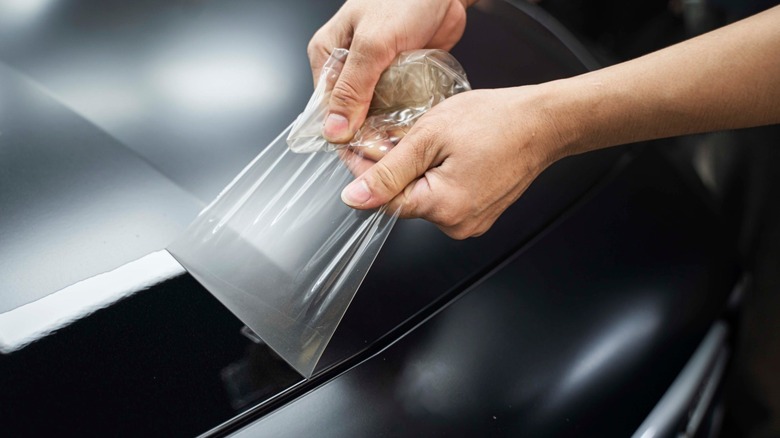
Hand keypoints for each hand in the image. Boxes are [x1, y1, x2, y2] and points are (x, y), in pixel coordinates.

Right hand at [308, 0, 472, 143]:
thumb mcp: (373, 44)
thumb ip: (353, 88)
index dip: (341, 133)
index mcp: (327, 53)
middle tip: (384, 156)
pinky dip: (403, 119)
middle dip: (366, 136)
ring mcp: (375, 72)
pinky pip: (397, 105)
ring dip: (387, 131)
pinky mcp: (399, 76)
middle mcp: (348, 65)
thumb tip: (333, 130)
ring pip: (374, 113)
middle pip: (350, 114)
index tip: (359, 156)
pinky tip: (412, 133)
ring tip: (400, 149)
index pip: (325, 106)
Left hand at [338, 87, 567, 238]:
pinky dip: (439, 176)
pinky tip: (448, 153)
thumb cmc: (496, 122)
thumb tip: (355, 197)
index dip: (366, 173)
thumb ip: (389, 170)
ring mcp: (472, 221)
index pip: (383, 201)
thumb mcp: (430, 136)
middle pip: (405, 200)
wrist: (543, 123)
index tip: (357, 149)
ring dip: (418, 171)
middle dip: (395, 169)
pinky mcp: (480, 213)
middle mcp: (457, 224)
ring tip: (430, 140)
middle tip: (398, 134)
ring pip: (425, 197)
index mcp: (443, 208)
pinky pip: (446, 197)